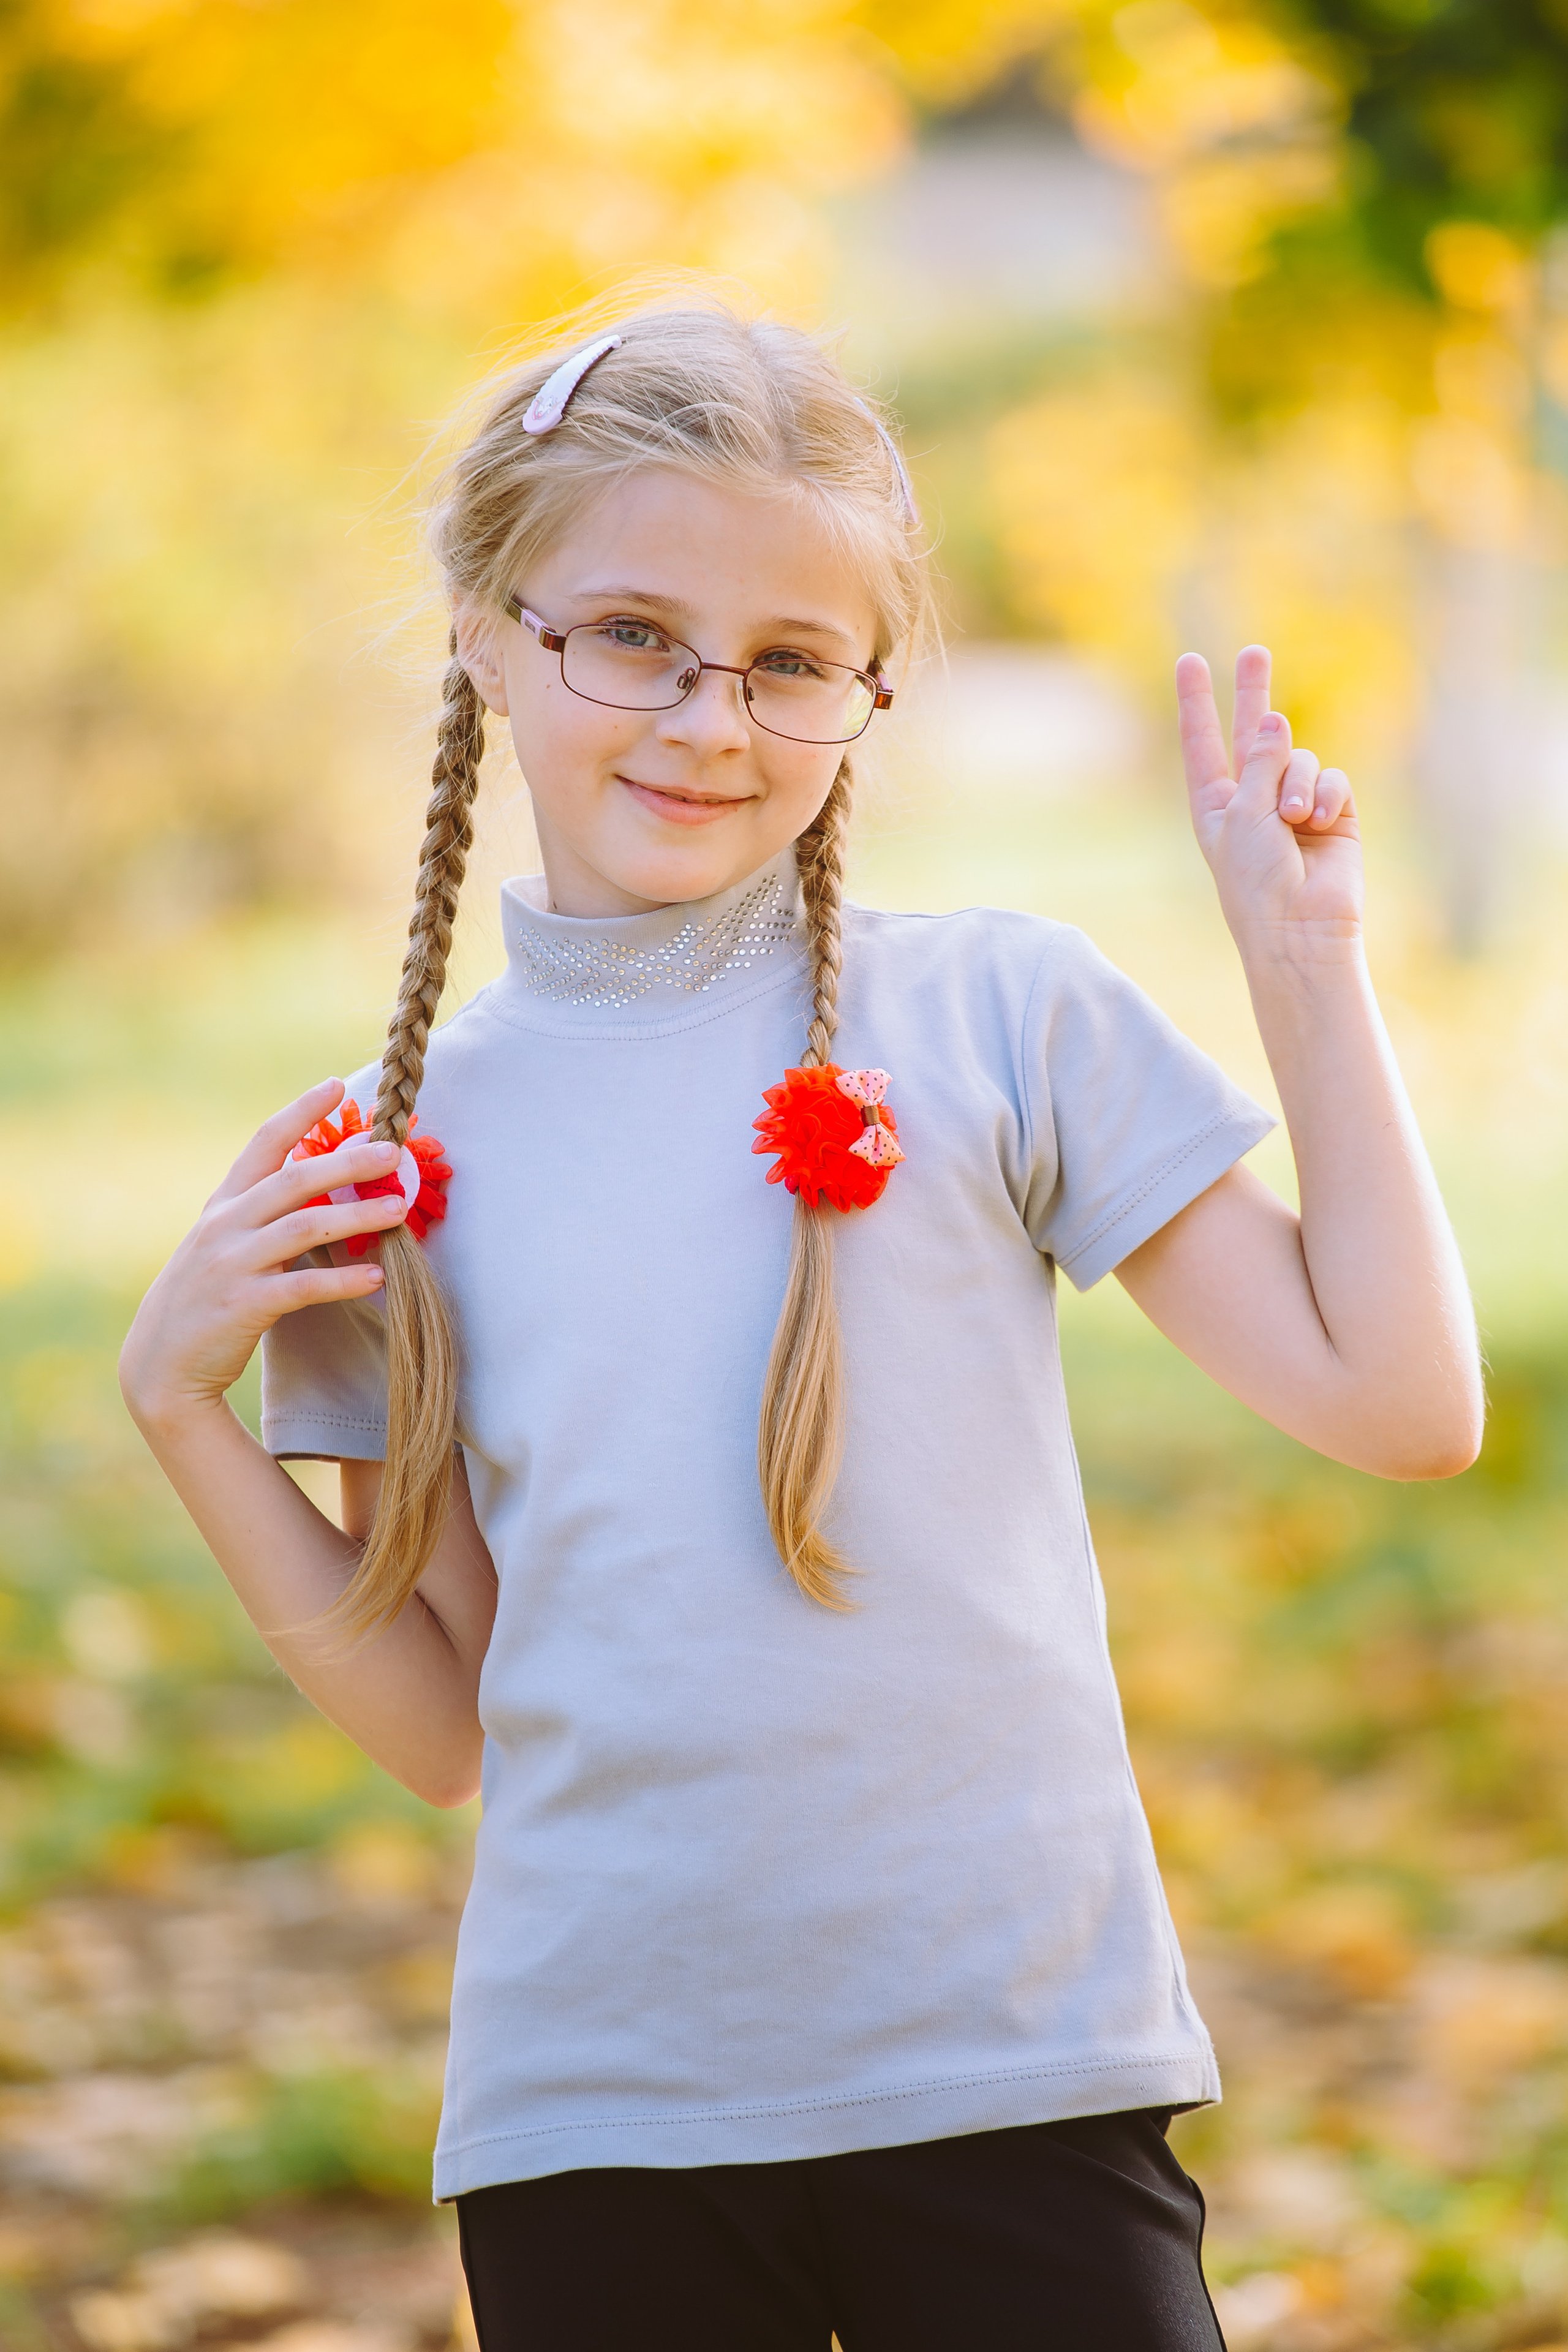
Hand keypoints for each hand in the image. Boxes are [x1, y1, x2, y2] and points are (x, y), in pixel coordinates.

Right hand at [120, 1079, 406, 1433]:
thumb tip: (319, 1183)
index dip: (300, 1111)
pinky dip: (342, 1280)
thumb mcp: (224, 1243)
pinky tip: (377, 1277)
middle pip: (293, 1179)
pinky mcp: (244, 1305)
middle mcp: (226, 1225)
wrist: (161, 1365)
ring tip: (400, 1209)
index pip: (264, 1142)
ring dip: (357, 1216)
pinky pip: (302, 1287)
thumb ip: (261, 1213)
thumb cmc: (205, 1298)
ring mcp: (233, 1264)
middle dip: (346, 1161)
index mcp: (224, 1203)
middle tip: (393, 1151)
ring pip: (304, 1228)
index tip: (338, 1085)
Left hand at [1176, 645, 1362, 960]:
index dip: (1196, 702)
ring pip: (1299, 758)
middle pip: (1253, 734)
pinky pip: (1332, 780)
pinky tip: (1319, 824)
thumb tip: (1276, 719)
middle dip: (1254, 693)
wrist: (1299, 927)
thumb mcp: (1246, 814)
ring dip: (1298, 783)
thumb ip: (1259, 762)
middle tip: (1254, 653)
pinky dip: (1326, 797)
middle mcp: (1254, 800)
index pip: (1203, 742)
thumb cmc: (1256, 879)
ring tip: (1295, 820)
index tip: (1189, 660)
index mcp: (1216, 804)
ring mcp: (1295, 806)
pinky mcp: (1335, 814)